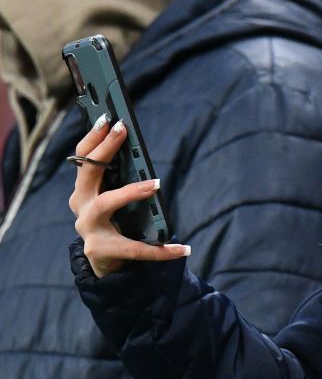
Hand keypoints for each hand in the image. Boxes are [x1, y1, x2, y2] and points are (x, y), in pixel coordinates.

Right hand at [70, 115, 189, 277]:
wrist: (106, 260)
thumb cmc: (115, 219)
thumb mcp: (115, 195)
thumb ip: (123, 176)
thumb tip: (140, 148)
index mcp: (84, 189)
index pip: (83, 158)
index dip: (94, 138)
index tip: (109, 118)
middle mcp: (81, 205)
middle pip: (87, 174)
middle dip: (104, 150)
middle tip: (122, 131)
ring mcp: (88, 228)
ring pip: (105, 204)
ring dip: (130, 191)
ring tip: (156, 183)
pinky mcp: (101, 250)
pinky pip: (135, 248)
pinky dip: (161, 249)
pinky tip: (184, 248)